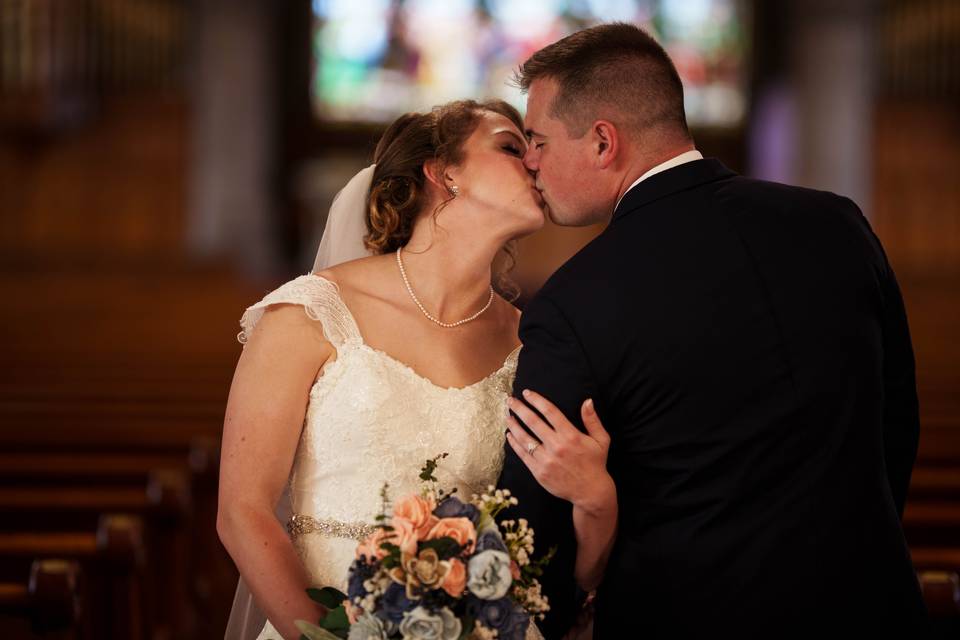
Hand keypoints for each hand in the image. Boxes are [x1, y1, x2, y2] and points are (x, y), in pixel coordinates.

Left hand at [505, 390, 613, 510]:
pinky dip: (514, 443)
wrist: (590, 492)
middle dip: (520, 409)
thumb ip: (592, 420)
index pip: (550, 411)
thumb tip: (587, 401)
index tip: (527, 393)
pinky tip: (510, 435)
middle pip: (533, 422)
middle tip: (510, 400)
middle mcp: (556, 446)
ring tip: (507, 416)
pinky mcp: (539, 472)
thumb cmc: (595, 463)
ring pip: (524, 438)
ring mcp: (546, 460)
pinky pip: (523, 455)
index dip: (536, 400)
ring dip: (513, 425)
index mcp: (571, 436)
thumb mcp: (601, 440)